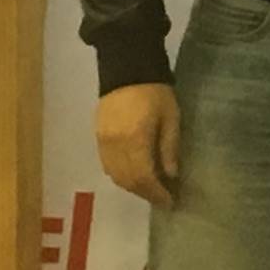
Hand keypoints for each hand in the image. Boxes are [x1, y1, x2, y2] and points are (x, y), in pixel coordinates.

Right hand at [96, 82, 182, 206]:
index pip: (144, 177)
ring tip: (150, 189)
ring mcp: (103, 141)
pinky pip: (107, 164)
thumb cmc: (156, 92)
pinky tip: (134, 175)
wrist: (126, 68)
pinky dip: (120, 175)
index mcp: (135, 140)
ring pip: (115, 175)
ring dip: (132, 187)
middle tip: (162, 199)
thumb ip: (169, 148)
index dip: (157, 193)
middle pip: (128, 180)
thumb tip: (171, 175)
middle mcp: (115, 145)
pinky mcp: (97, 136)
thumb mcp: (171, 118)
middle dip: (145, 193)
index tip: (170, 202)